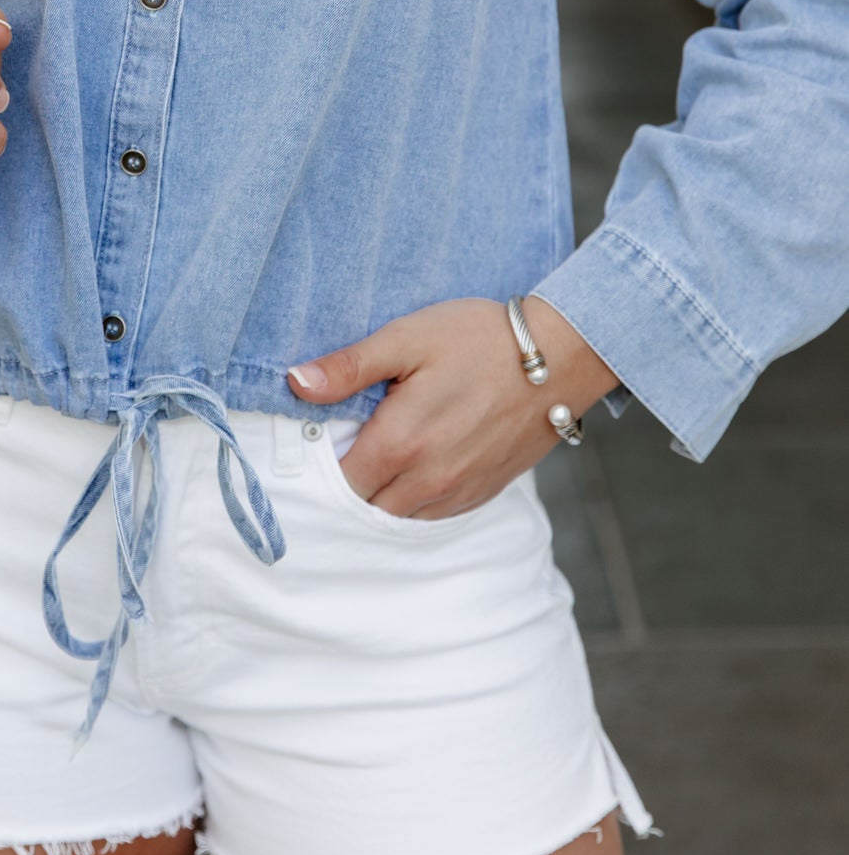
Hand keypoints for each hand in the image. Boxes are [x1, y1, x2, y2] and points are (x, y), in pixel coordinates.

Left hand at [286, 296, 620, 519]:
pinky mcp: (482, 493)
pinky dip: (414, 499)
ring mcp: (457, 492)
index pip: (337, 478)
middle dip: (349, 479)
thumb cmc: (480, 339)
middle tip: (350, 440)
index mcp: (400, 443)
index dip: (323, 458)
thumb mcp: (406, 338)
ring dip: (382, 492)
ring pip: (397, 516)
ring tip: (383, 450)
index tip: (322, 433)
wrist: (560, 357)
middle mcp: (427, 480)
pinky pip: (432, 515)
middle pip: (364, 504)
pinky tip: (415, 464)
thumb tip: (294, 382)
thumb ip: (348, 367)